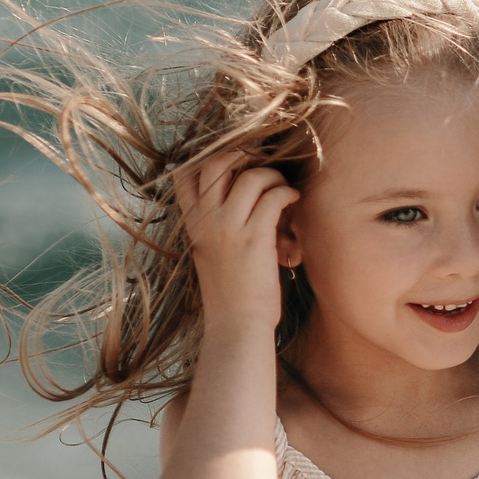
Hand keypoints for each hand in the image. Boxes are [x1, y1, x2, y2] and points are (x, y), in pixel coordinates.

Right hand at [177, 151, 296, 334]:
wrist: (235, 324)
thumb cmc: (231, 290)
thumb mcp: (210, 251)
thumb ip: (214, 223)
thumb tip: (239, 194)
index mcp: (192, 222)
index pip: (184, 174)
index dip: (208, 157)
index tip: (233, 161)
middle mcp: (205, 220)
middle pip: (215, 163)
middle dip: (242, 154)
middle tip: (261, 161)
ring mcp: (228, 228)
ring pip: (250, 176)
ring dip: (273, 175)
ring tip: (283, 188)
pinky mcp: (254, 239)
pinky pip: (273, 197)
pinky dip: (287, 193)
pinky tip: (294, 201)